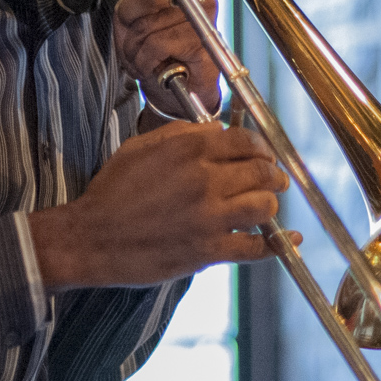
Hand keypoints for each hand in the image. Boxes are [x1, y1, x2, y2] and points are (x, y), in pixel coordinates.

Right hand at [29, 121, 295, 287]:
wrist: (90, 238)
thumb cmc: (112, 192)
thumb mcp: (140, 147)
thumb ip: (181, 134)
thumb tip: (216, 129)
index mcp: (189, 150)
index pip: (245, 140)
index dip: (261, 146)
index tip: (264, 153)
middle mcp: (204, 180)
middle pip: (261, 171)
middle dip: (273, 173)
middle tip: (275, 178)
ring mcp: (209, 217)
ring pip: (264, 206)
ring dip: (271, 204)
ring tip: (268, 205)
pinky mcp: (207, 251)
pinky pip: (254, 248)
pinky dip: (276, 245)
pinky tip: (290, 240)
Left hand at [111, 0, 220, 118]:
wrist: (183, 88)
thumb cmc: (158, 45)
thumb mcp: (131, 9)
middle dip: (130, 13)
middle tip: (135, 27)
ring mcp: (200, 12)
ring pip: (146, 21)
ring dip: (136, 42)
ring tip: (147, 49)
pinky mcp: (200, 40)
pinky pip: (154, 44)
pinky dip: (145, 58)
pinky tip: (157, 62)